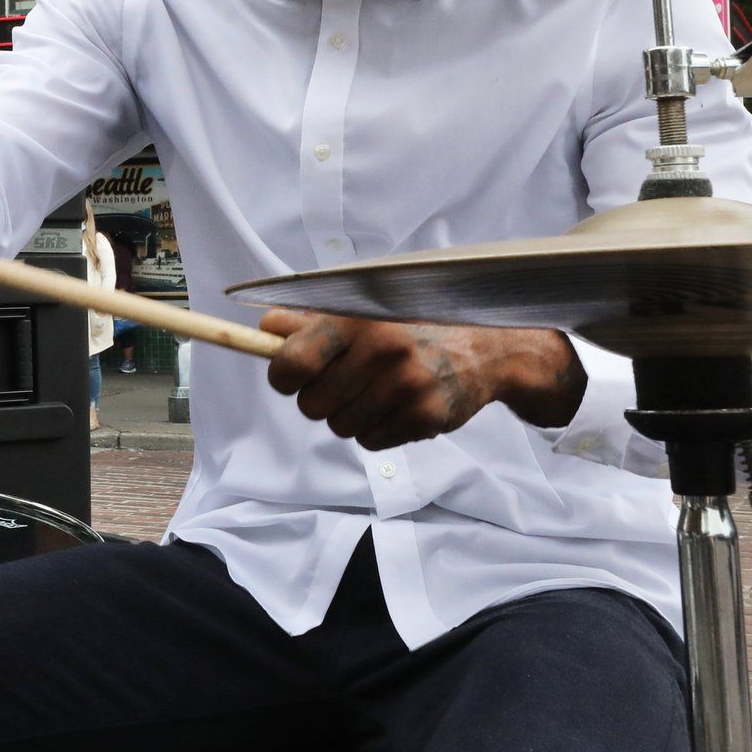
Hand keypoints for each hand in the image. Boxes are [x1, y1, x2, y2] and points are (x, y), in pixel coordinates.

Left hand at [259, 309, 585, 451]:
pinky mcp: (425, 417)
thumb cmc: (414, 325)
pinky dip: (376, 430)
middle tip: (346, 383)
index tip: (290, 376)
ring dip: (349, 416)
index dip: (282, 375)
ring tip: (376, 392)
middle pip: (311, 404)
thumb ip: (312, 320)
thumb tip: (265, 329)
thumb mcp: (364, 309)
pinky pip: (370, 442)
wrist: (487, 348)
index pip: (292, 361)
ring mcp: (406, 386)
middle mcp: (382, 351)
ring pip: (339, 427)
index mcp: (358, 320)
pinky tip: (396, 407)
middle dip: (320, 399)